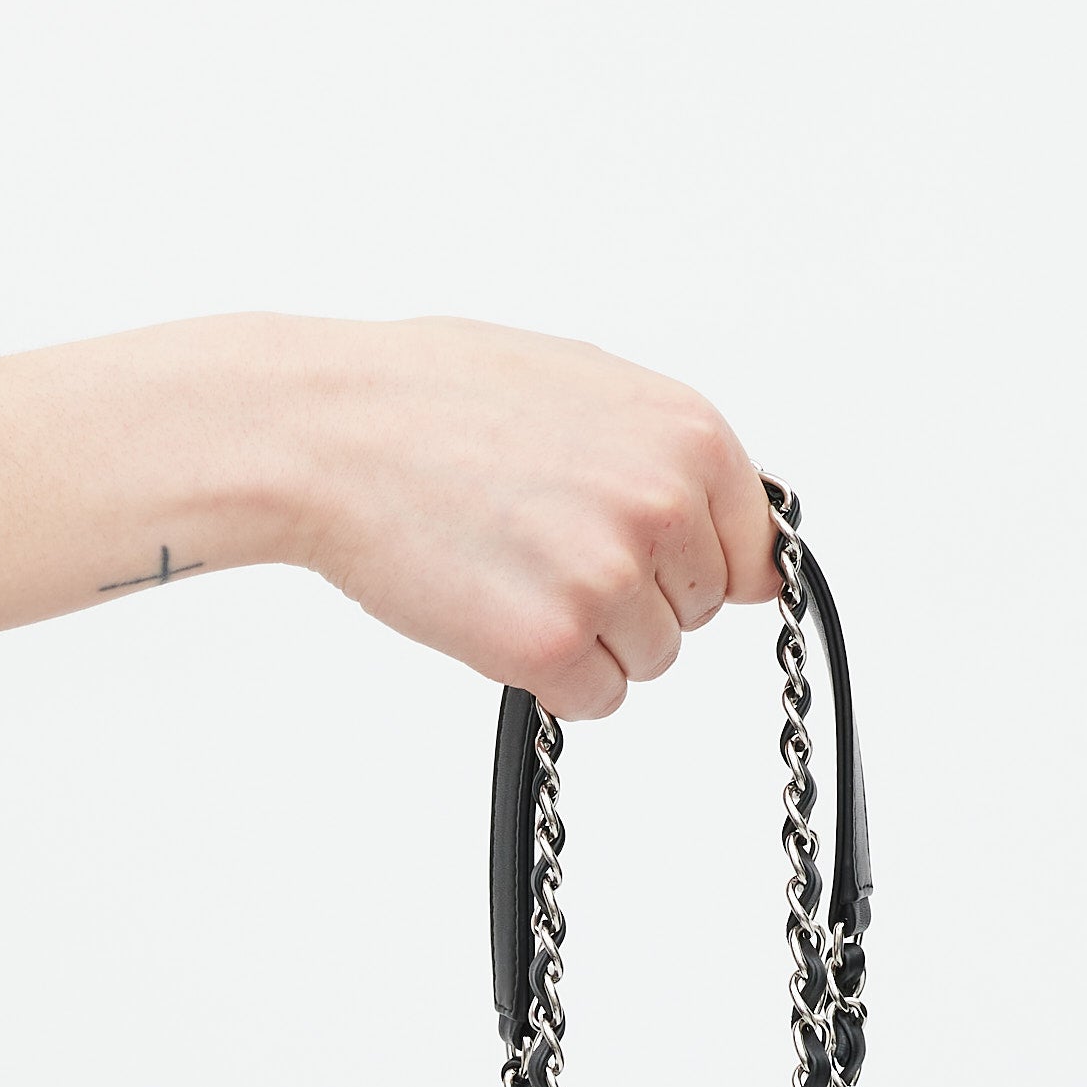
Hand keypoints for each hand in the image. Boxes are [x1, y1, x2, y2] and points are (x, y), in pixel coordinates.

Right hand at [267, 317, 779, 719]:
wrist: (331, 429)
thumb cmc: (436, 397)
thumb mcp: (585, 386)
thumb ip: (674, 457)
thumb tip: (755, 538)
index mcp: (689, 433)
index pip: (754, 551)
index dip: (689, 561)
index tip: (634, 551)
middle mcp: (665, 503)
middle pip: (698, 611)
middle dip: (634, 596)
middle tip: (543, 543)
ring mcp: (611, 578)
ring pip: (648, 660)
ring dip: (588, 637)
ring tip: (511, 566)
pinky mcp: (553, 644)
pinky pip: (595, 700)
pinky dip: (549, 678)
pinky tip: (494, 609)